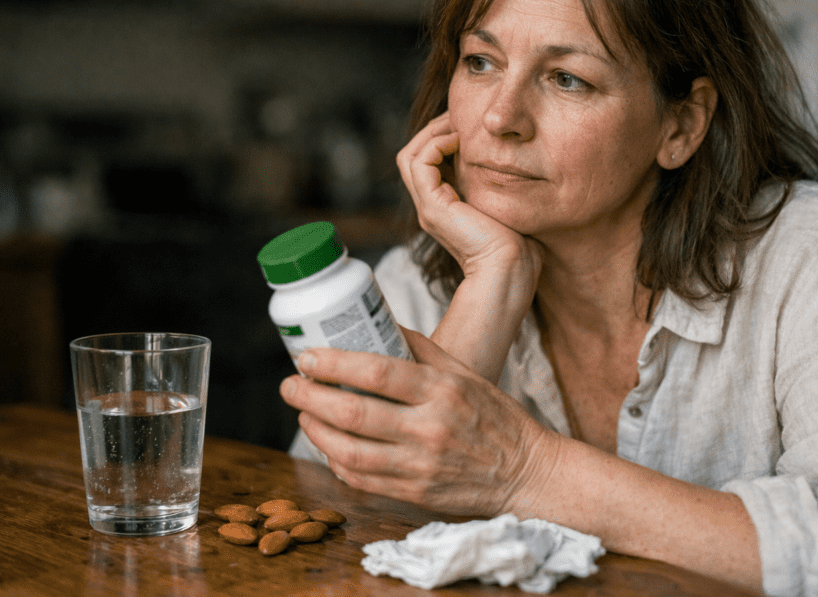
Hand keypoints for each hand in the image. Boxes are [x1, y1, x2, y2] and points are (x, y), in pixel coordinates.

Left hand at [278, 327, 559, 516]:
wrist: (527, 473)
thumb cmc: (496, 417)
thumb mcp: (466, 373)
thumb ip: (422, 350)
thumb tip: (380, 324)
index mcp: (442, 390)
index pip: (376, 372)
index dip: (333, 364)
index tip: (307, 357)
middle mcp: (430, 428)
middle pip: (353, 413)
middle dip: (310, 397)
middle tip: (290, 384)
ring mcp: (420, 465)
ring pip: (349, 451)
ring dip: (315, 431)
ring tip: (303, 413)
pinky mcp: (415, 493)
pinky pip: (361, 480)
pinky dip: (336, 461)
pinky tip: (327, 446)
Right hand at [397, 111, 541, 279]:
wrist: (511, 269)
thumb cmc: (519, 244)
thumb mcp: (506, 205)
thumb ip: (499, 185)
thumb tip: (514, 161)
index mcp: (446, 207)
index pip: (428, 163)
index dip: (443, 139)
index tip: (468, 125)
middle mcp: (432, 207)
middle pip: (413, 156)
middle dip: (435, 131)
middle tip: (460, 117)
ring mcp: (429, 208)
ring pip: (410, 156)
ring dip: (432, 134)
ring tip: (458, 125)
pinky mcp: (433, 208)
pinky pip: (419, 163)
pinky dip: (435, 145)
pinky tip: (460, 141)